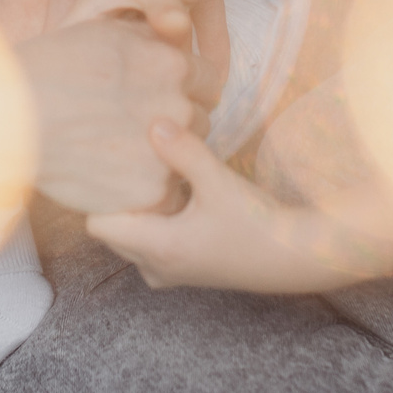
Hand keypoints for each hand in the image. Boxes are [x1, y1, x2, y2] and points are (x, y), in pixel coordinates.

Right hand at [16, 19, 199, 212]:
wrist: (11, 116)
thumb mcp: (104, 31)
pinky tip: (117, 181)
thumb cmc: (49, 67)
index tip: (160, 97)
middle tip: (136, 129)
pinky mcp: (151, 190)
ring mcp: (167, 150)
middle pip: (199, 120)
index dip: (184, 87)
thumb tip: (168, 36)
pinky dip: (145, 192)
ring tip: (123, 156)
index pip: (207, 79)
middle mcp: (179, 105)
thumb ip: (147, 37)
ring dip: (164, 158)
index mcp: (173, 63)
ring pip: (183, 159)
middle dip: (176, 123)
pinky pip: (164, 196)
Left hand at [87, 123, 366, 291]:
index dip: (100, 192)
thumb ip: (184, 152)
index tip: (113, 161)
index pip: (97, 223)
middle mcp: (154, 266)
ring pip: (129, 234)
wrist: (294, 257)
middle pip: (109, 228)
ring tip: (153, 173)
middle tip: (131, 160)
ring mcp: (167, 270)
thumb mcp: (220, 182)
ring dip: (137, 207)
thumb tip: (152, 122)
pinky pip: (148, 241)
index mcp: (158, 249)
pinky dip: (153, 218)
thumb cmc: (259, 223)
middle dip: (116, 197)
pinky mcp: (181, 266)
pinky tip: (174, 191)